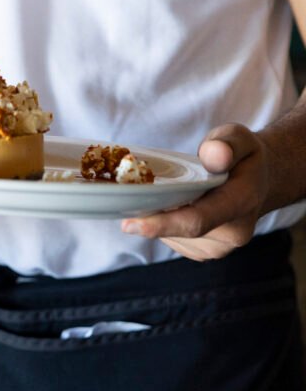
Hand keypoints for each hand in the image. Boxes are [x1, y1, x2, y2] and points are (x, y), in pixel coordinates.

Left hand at [119, 124, 269, 260]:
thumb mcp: (239, 138)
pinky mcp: (202, 252)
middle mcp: (232, 233)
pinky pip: (170, 239)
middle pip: (176, 229)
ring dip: (157, 216)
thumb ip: (227, 143)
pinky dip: (162, 223)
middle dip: (149, 213)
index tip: (130, 225)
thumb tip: (214, 156)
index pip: (197, 220)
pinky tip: (170, 205)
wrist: (259, 184)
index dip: (162, 225)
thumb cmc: (243, 158)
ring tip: (167, 193)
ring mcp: (217, 248)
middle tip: (131, 189)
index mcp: (242, 203)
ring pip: (168, 236)